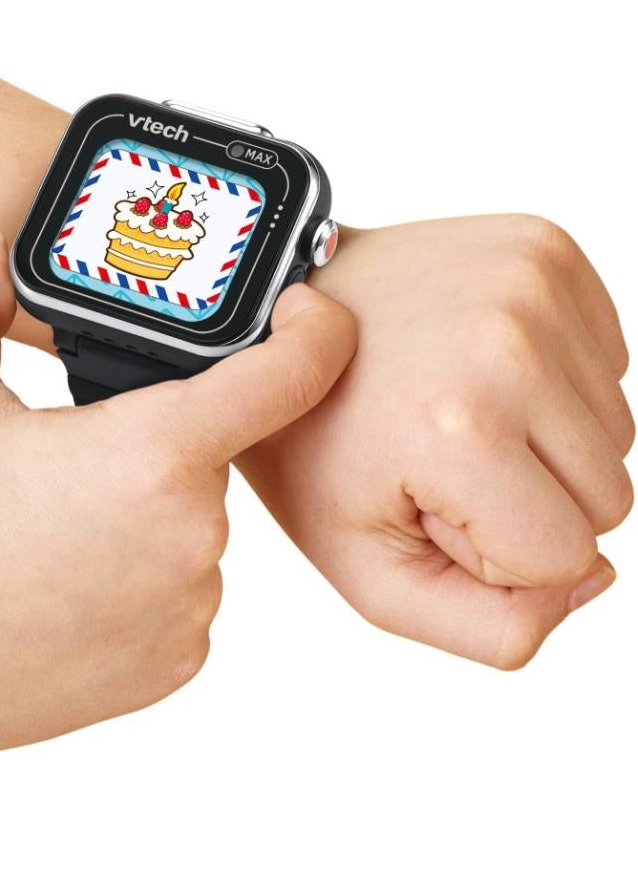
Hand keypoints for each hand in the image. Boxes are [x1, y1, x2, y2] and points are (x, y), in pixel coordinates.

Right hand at [0, 230, 357, 770]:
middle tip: (59, 465)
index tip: (302, 313)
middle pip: (206, 457)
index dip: (313, 330)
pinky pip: (179, 602)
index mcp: (154, 450)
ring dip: (142, 521)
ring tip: (43, 537)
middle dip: (148, 448)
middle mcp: (194, 533)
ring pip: (191, 533)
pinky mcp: (177, 666)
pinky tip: (56, 591)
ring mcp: (192, 608)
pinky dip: (135, 589)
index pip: (290, 373)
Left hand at [237, 216, 631, 668]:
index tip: (420, 497)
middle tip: (430, 454)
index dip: (495, 549)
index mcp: (460, 430)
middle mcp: (509, 346)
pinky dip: (554, 380)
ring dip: (544, 440)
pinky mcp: (546, 247)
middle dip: (528, 498)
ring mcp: (531, 284)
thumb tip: (597, 578)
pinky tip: (472, 364)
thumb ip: (488, 625)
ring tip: (447, 406)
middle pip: (609, 497)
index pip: (567, 556)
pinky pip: (611, 364)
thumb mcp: (366, 566)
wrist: (270, 318)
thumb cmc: (310, 444)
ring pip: (616, 433)